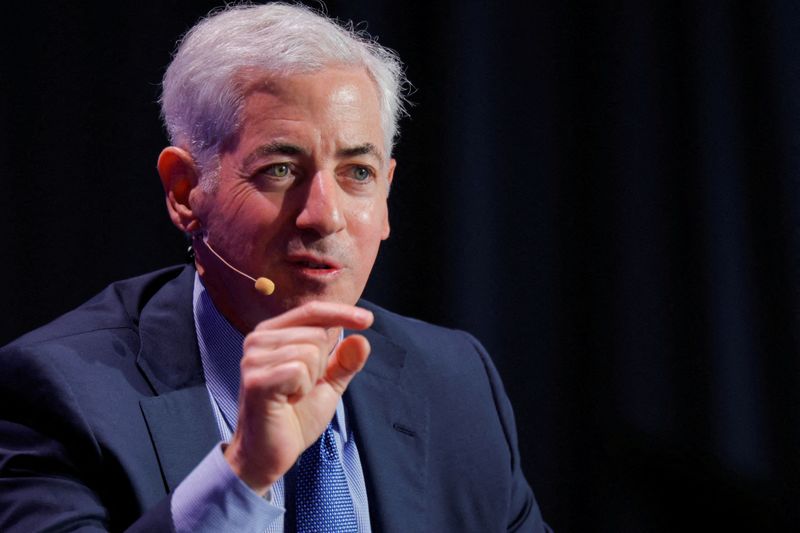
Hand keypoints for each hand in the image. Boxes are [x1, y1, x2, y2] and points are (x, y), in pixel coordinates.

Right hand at [223, 301, 372, 494]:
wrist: (268, 455)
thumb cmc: (294, 417)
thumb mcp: (328, 385)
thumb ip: (344, 362)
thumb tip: (361, 339)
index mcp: (273, 334)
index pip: (312, 311)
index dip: (342, 312)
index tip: (368, 320)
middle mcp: (258, 340)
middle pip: (317, 333)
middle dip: (321, 364)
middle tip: (301, 388)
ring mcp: (254, 359)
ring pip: (310, 351)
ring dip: (311, 380)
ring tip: (293, 395)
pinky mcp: (256, 380)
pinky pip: (299, 370)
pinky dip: (302, 389)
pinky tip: (287, 401)